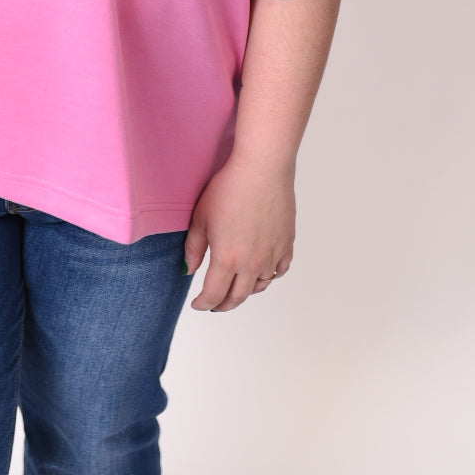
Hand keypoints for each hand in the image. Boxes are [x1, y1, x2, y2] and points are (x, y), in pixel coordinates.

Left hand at [184, 154, 295, 311]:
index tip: (198, 305)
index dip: (204, 304)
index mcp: (227, 258)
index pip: (214, 294)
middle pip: (237, 296)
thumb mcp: (201, 217)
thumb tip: (188, 269)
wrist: (262, 169)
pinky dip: (269, 276)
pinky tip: (262, 272)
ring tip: (236, 287)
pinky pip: (279, 271)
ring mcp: (272, 255)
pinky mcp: (286, 244)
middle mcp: (251, 263)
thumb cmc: (229, 188)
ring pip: (259, 286)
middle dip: (223, 304)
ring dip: (246, 291)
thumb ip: (193, 247)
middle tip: (215, 304)